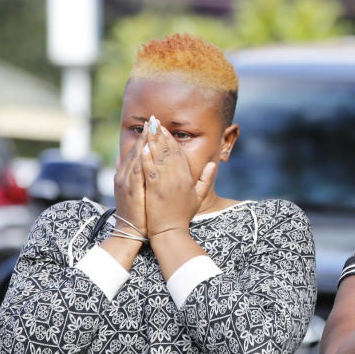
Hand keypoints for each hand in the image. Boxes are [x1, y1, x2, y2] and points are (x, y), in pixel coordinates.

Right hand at [113, 121, 147, 235]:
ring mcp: (126, 182)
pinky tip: (146, 149)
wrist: (129, 231)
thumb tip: (126, 159)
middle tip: (154, 119)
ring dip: (144, 142)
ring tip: (152, 128)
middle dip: (146, 135)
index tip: (155, 125)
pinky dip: (141, 159)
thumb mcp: (134, 191)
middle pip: (136, 150)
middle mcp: (124, 175)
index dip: (146, 138)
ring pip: (135, 157)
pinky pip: (136, 172)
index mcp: (127, 175)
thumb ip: (132, 175)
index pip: (137, 152)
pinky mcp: (130, 191)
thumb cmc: (137, 213)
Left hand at [141, 120, 216, 238]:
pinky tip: (143, 147)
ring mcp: (166, 184)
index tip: (165, 129)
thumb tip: (212, 164)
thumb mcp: (199, 197)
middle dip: (160, 135)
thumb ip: (206, 180)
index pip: (179, 154)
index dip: (171, 140)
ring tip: (147, 128)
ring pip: (159, 157)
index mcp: (187, 179)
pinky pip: (150, 169)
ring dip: (152, 141)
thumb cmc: (183, 216)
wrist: (171, 232)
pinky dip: (147, 158)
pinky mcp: (155, 190)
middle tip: (154, 121)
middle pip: (168, 151)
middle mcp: (178, 178)